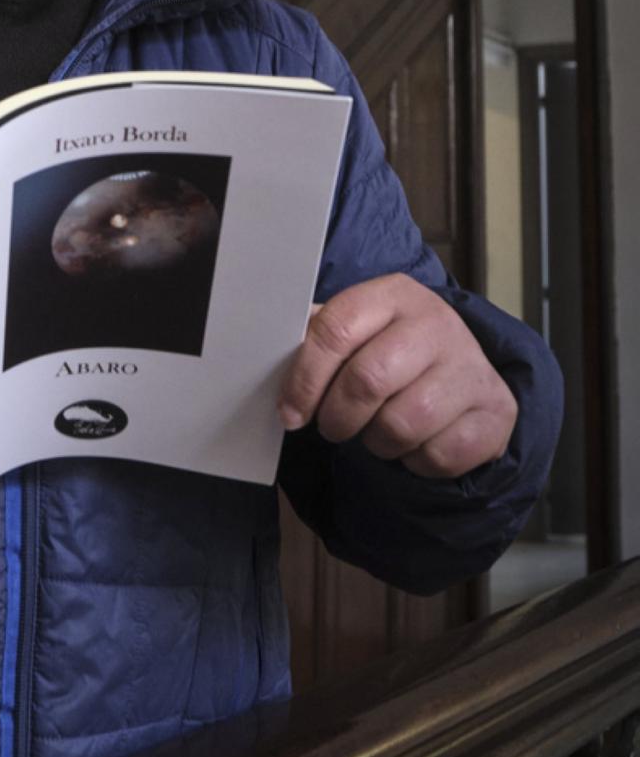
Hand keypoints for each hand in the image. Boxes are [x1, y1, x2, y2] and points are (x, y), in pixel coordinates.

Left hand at [278, 274, 517, 478]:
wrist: (466, 370)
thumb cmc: (393, 350)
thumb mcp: (358, 330)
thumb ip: (317, 338)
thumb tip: (262, 354)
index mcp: (392, 294)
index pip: (334, 331)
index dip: (304, 378)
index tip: (290, 413)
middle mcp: (436, 323)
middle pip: (367, 380)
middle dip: (338, 416)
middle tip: (332, 427)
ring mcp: (471, 367)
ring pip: (402, 424)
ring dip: (377, 443)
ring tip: (376, 432)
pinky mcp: (495, 411)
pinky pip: (438, 455)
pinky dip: (416, 462)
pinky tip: (416, 443)